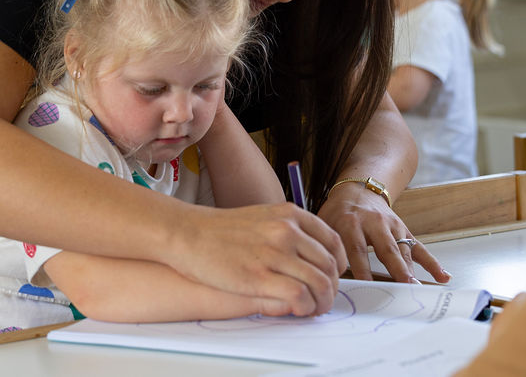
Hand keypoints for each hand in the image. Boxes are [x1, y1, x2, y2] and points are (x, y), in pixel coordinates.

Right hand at [170, 202, 346, 315]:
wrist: (187, 233)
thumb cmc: (220, 230)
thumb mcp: (262, 217)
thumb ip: (287, 230)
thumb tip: (308, 255)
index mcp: (290, 215)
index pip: (332, 241)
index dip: (338, 264)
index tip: (333, 277)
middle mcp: (287, 231)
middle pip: (329, 265)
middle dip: (332, 287)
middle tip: (324, 299)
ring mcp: (274, 252)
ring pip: (320, 282)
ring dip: (322, 302)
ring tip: (313, 309)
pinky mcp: (260, 276)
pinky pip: (299, 296)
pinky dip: (305, 307)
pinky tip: (298, 310)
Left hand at [317, 181, 450, 283]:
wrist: (357, 189)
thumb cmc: (338, 213)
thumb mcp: (325, 224)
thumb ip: (326, 245)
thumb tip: (325, 276)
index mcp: (351, 223)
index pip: (356, 249)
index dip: (361, 269)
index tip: (365, 288)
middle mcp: (374, 223)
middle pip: (386, 249)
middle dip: (395, 269)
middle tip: (403, 287)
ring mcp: (392, 227)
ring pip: (404, 250)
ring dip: (412, 270)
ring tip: (418, 288)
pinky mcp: (404, 231)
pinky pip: (420, 248)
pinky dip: (432, 263)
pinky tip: (443, 277)